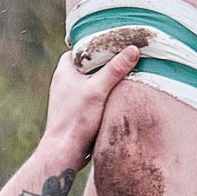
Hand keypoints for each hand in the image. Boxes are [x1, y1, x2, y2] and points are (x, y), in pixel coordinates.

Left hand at [41, 44, 139, 165]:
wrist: (63, 153)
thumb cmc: (76, 120)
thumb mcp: (98, 90)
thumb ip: (115, 69)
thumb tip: (133, 49)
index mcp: (64, 69)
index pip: (83, 47)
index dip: (98, 44)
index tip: (117, 42)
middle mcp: (64, 81)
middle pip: (88, 64)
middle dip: (105, 62)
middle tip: (125, 58)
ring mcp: (68, 96)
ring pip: (90, 81)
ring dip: (104, 80)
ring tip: (124, 76)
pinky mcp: (74, 111)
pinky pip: (90, 95)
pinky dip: (102, 94)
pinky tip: (116, 97)